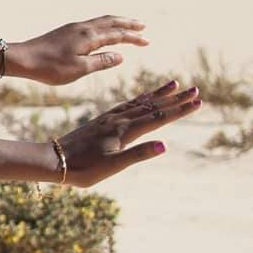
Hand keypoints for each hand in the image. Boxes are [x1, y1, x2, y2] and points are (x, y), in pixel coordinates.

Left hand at [9, 16, 148, 84]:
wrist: (22, 59)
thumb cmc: (50, 67)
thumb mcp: (79, 69)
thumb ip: (101, 61)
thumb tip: (120, 56)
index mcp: (89, 37)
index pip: (117, 35)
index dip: (133, 38)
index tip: (147, 41)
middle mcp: (82, 28)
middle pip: (110, 22)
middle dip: (128, 24)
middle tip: (143, 26)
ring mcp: (73, 28)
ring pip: (100, 21)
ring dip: (116, 23)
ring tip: (127, 25)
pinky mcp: (65, 31)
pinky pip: (91, 24)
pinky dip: (103, 26)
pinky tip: (101, 32)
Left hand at [55, 80, 199, 184]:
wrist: (54, 160)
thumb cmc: (84, 169)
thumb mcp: (112, 166)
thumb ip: (137, 155)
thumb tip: (164, 146)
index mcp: (124, 131)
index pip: (158, 118)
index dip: (179, 110)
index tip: (197, 101)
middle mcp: (119, 120)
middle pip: (153, 107)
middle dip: (175, 99)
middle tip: (195, 90)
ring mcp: (110, 119)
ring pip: (140, 103)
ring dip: (159, 95)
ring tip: (174, 84)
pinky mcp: (103, 120)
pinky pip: (127, 105)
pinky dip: (140, 99)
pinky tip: (144, 97)